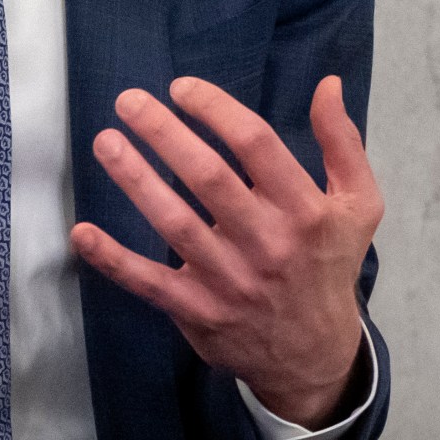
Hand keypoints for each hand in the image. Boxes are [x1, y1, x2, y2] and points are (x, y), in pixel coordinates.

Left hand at [71, 75, 382, 428]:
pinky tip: (81, 232)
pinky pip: (150, 283)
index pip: (256, 144)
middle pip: (208, 178)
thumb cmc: (328, 263)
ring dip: (135, 180)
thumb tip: (328, 84)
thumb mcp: (357, 205)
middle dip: (164, 133)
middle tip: (128, 101)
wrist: (317, 354)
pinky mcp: (200, 310)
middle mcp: (268, 243)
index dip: (215, 109)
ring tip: (105, 141)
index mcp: (305, 210)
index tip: (180, 88)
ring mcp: (231, 280)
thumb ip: (342, 143)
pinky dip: (113, 259)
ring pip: (175, 223)